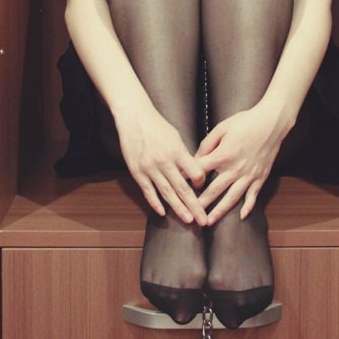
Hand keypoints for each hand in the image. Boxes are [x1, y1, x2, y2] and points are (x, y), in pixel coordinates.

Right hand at [114, 106, 207, 224]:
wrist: (134, 118)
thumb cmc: (157, 125)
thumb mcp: (176, 137)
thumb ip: (183, 155)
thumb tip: (192, 172)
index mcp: (177, 151)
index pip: (196, 173)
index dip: (201, 182)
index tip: (202, 187)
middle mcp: (165, 162)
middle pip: (183, 189)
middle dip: (195, 206)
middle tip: (203, 220)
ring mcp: (150, 168)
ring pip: (167, 193)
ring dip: (179, 209)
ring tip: (188, 220)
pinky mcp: (137, 172)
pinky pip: (148, 191)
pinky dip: (155, 203)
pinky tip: (163, 212)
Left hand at [195, 102, 292, 223]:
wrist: (271, 122)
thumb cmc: (245, 122)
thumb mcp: (221, 128)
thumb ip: (207, 144)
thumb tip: (195, 158)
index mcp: (223, 155)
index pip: (200, 171)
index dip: (187, 178)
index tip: (178, 186)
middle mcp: (235, 169)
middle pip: (214, 190)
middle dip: (200, 204)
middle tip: (190, 214)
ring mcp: (248, 175)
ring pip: (232, 198)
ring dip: (220, 211)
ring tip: (209, 221)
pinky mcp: (260, 177)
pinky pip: (253, 195)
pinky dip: (248, 207)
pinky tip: (241, 216)